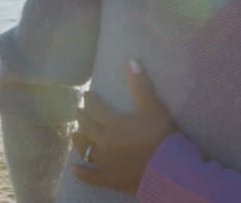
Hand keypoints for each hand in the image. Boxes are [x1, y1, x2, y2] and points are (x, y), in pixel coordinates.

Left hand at [71, 60, 177, 192]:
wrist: (167, 170)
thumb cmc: (162, 136)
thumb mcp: (154, 107)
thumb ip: (141, 85)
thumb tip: (130, 61)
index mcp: (114, 123)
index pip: (97, 108)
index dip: (90, 100)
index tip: (86, 95)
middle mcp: (104, 142)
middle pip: (88, 127)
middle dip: (82, 118)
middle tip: (77, 111)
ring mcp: (105, 162)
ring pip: (86, 149)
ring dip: (79, 141)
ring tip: (73, 134)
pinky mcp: (109, 178)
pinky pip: (90, 176)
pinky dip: (81, 172)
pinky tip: (73, 169)